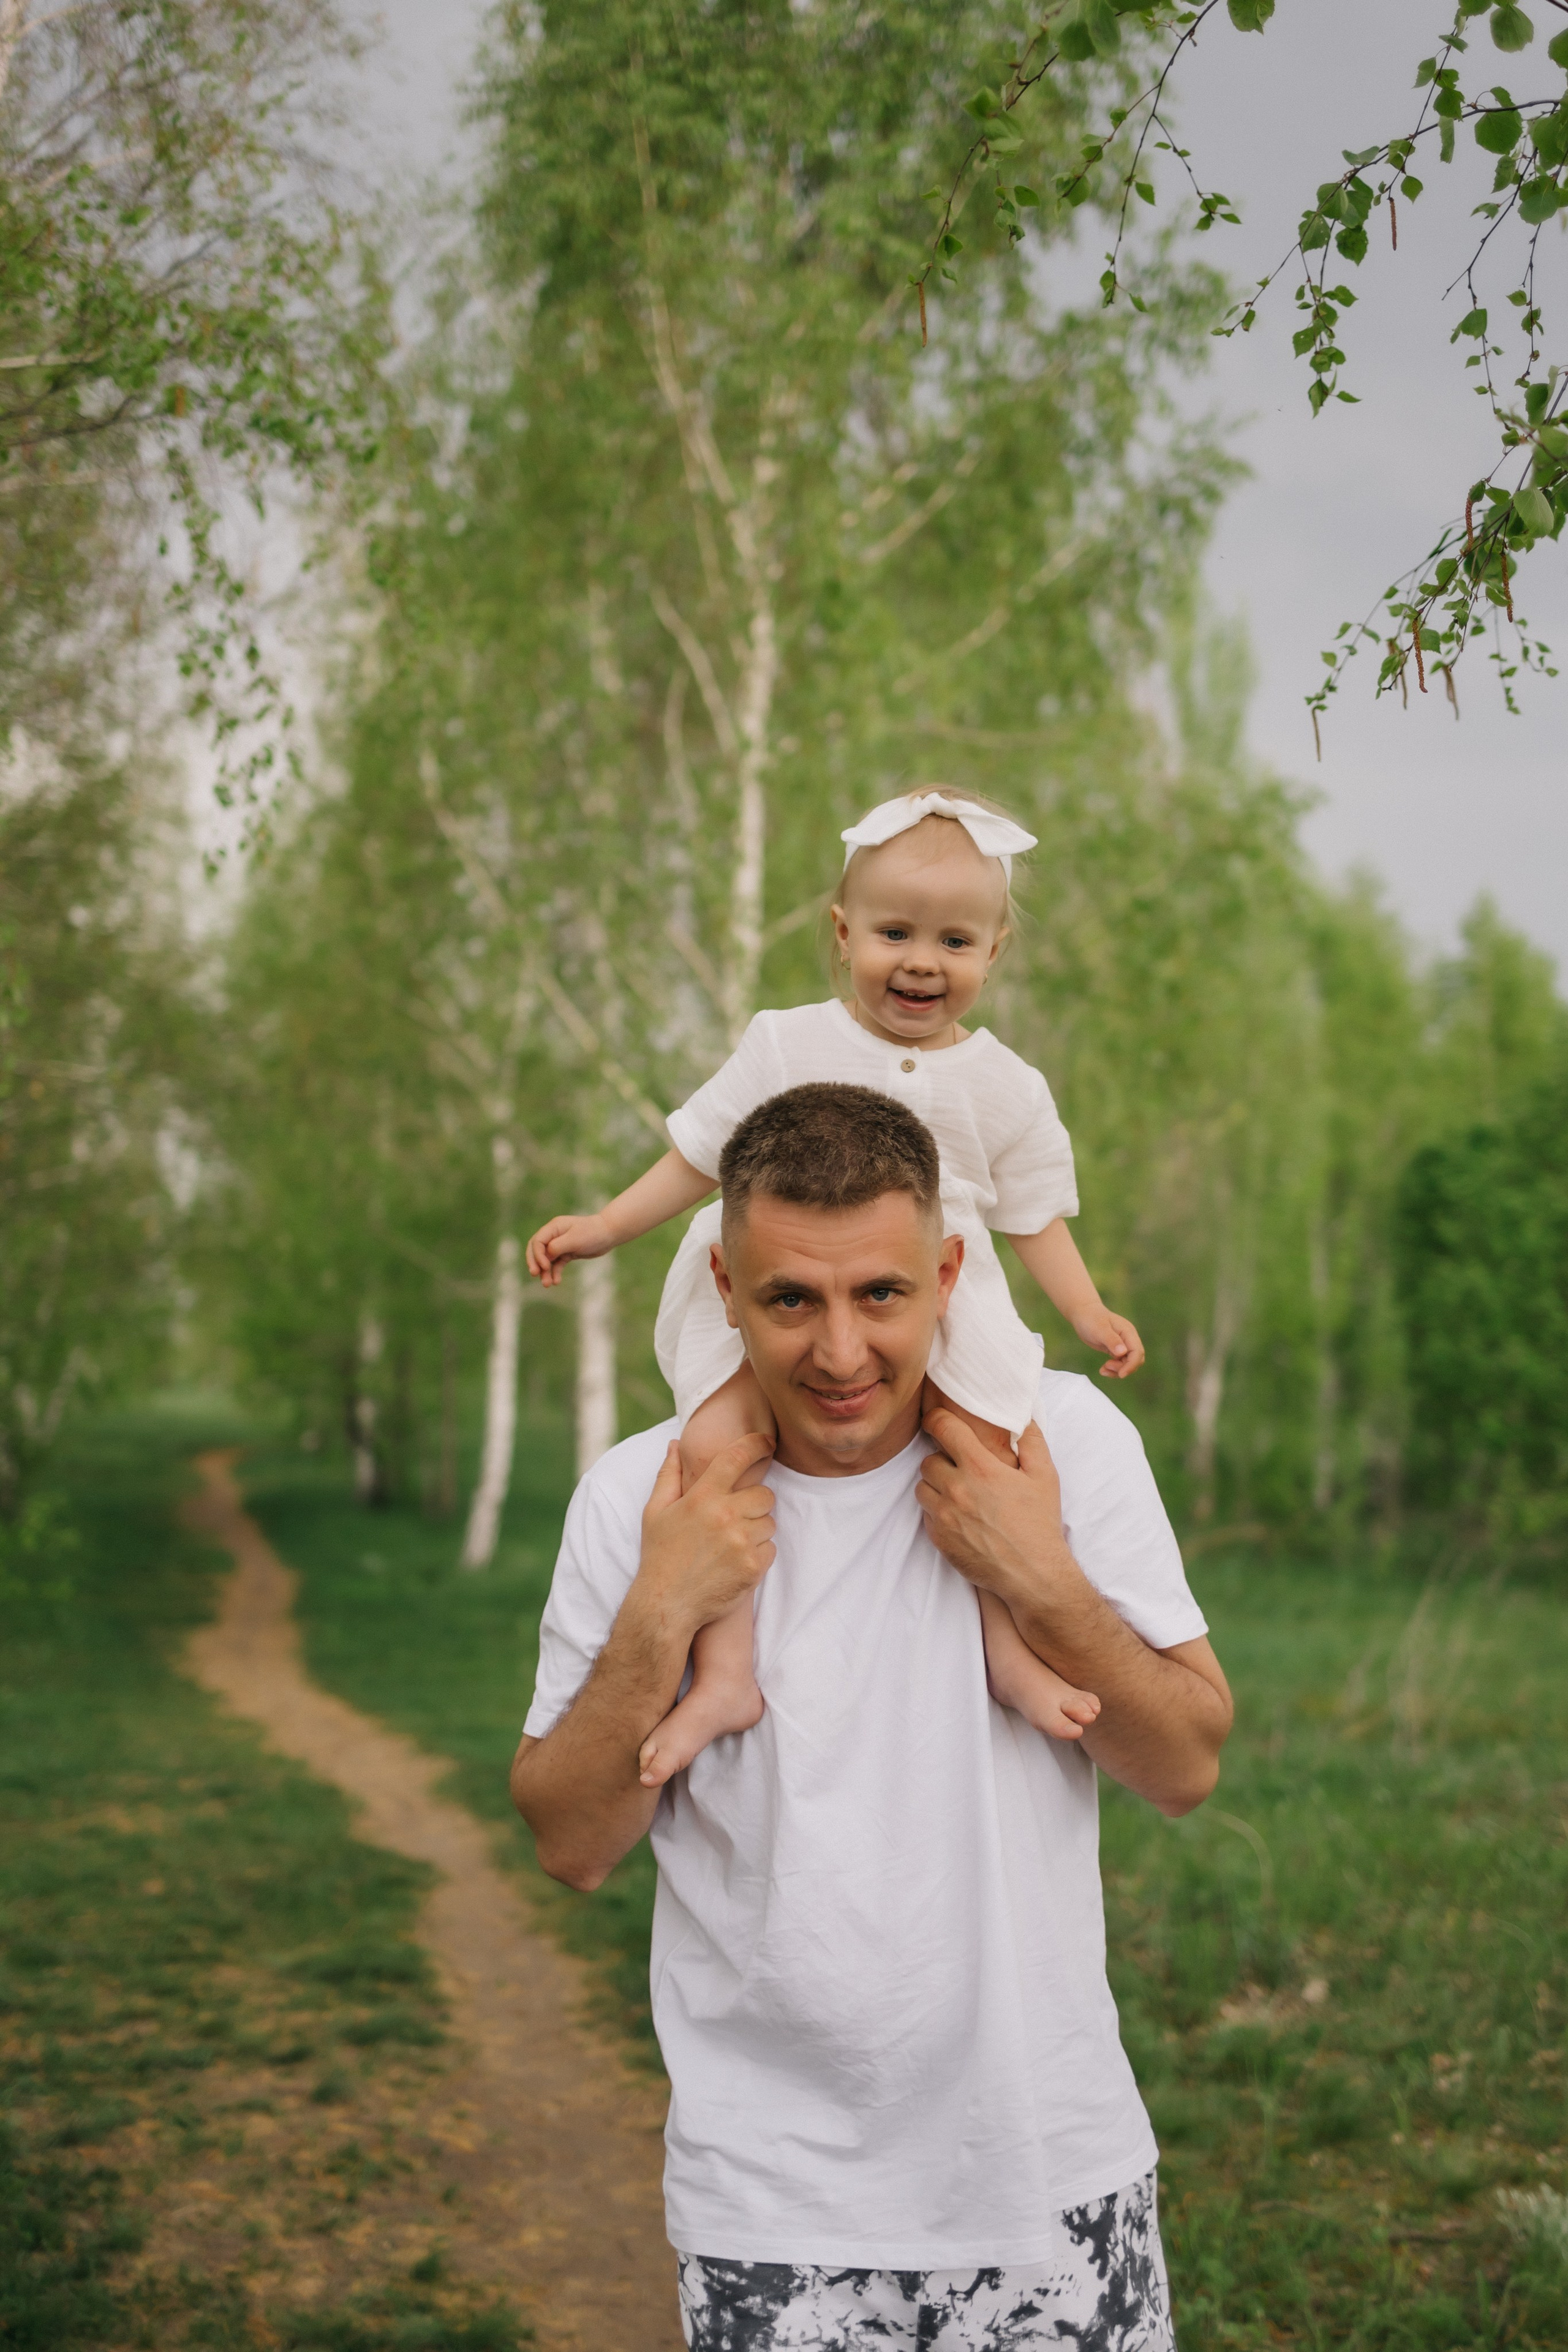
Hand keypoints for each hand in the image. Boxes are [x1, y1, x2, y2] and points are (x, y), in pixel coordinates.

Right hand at [525, 1211, 613, 1285]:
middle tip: (534, 1275)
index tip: (545, 1266)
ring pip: (547, 1259)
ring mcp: (560, 1244)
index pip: (537, 1241)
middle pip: (537, 1250)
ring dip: (545, 1272)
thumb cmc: (592, 1233)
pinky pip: (557, 1264)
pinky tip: (556, 1282)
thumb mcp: (574, 1239)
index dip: (537, 1255)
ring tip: (547, 1284)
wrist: (609, 1234)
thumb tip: (546, 1255)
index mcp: (554, 1227)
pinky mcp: (567, 1253)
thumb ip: (558, 1246)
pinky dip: (555, 1272)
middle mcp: (554, 1235)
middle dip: (535, 1263)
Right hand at [638, 1432, 776, 1636]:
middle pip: (765, 1494)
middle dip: (756, 1502)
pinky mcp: (753, 1566)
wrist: (667, 1605)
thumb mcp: (655, 1512)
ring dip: (757, 1529)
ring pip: (769, 1522)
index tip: (767, 1442)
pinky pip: (771, 1548)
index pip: (737, 1457)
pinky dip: (759, 1553)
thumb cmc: (660, 1556)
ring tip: (732, 1542)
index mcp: (702, 1497)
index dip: (756, 1444)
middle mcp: (725, 1516)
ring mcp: (741, 1542)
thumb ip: (669, 1474)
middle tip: (737, 1516)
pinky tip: (736, 1560)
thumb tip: (675, 1444)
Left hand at [916, 1409, 1070, 1611]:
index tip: (938, 1421)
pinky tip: (959, 1517)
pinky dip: (937, 1512)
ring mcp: (944, 1515)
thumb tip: (1023, 1414)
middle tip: (960, 1469)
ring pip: (922, 1487)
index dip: (937, 1419)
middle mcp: (957, 1489)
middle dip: (942, 1461)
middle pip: (928, 1460)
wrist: (1032, 1574)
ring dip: (936, 1486)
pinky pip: (926, 1514)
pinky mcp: (939, 1538)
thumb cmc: (1040, 1524)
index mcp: (980, 1468)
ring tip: (958, 1494)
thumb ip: (1031, 1440)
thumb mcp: (1045, 1476)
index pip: (943, 1427)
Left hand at [1072, 1305, 1144, 1379]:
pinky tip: (1103, 1369)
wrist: (1083, 1313)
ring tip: (1103, 1370)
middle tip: (1107, 1367)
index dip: (1131, 1365)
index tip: (1121, 1374)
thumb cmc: (1091, 1319)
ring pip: (1128, 1363)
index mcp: (1128, 1332)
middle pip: (1136, 1359)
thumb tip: (1123, 1352)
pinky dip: (1113, 1369)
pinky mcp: (1116, 1349)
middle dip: (1124, 1368)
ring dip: (1117, 1370)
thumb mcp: (1099, 1329)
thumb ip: (1111, 1340)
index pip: (1137, 1352)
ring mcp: (1123, 1344)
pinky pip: (1120, 1363)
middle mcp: (1128, 1339)